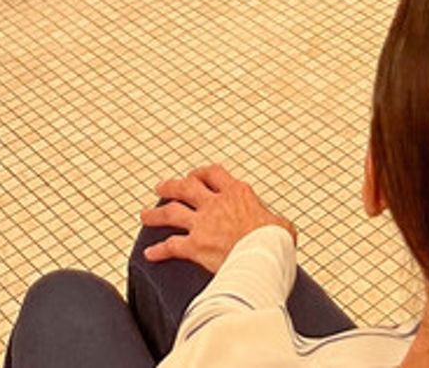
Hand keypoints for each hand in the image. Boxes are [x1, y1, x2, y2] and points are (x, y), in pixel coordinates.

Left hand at [140, 166, 295, 271]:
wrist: (263, 256)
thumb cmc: (275, 242)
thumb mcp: (281, 225)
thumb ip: (276, 222)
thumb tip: (283, 230)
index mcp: (237, 193)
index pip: (214, 173)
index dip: (203, 172)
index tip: (197, 175)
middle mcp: (216, 203)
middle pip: (187, 186)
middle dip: (172, 185)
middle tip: (162, 187)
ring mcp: (203, 223)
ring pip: (172, 211)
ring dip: (156, 213)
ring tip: (145, 215)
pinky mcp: (195, 246)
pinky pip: (171, 246)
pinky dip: (158, 250)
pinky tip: (150, 254)